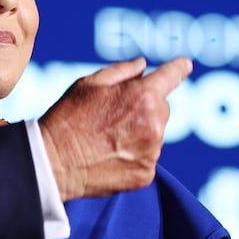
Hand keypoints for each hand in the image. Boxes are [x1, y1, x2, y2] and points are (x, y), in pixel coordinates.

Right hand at [38, 56, 191, 200]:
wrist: (54, 162)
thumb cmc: (67, 118)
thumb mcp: (88, 84)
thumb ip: (121, 71)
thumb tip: (143, 65)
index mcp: (142, 96)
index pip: (171, 77)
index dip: (178, 68)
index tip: (184, 64)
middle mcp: (154, 124)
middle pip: (162, 107)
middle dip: (145, 106)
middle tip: (113, 113)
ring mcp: (152, 152)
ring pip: (155, 133)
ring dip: (140, 131)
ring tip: (107, 136)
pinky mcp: (146, 173)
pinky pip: (147, 156)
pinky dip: (134, 154)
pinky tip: (110, 153)